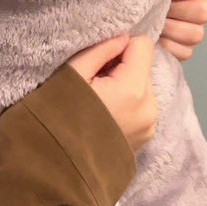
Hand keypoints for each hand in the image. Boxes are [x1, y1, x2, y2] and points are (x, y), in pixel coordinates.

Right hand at [66, 34, 156, 153]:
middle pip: (144, 67)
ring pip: (143, 86)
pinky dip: (128, 104)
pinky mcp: (146, 137)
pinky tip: (106, 116)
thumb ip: (102, 50)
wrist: (56, 167)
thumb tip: (123, 38)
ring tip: (99, 102)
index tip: (100, 62)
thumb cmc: (56, 115)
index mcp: (133, 90)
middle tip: (95, 84)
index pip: (143, 45)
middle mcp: (149, 108)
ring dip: (126, 86)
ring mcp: (149, 125)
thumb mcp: (73, 74)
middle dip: (123, 68)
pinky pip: (142, 107)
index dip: (120, 47)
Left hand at [159, 0, 206, 61]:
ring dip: (172, 29)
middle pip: (203, 12)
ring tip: (154, 24)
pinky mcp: (185, 51)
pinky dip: (168, 46)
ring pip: (197, 34)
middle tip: (159, 9)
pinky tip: (156, 38)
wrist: (131, 14)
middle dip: (177, 10)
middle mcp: (200, 11)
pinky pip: (185, 52)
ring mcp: (195, 32)